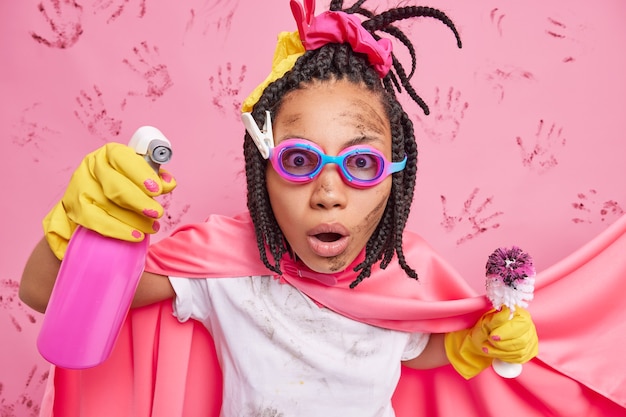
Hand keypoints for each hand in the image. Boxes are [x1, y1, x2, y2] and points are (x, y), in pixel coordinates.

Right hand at [43, 143, 175, 259]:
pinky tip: (136, 236)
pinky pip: (96, 221)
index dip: (141, 173)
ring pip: (107, 205)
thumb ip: (154, 178)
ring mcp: (80, 187)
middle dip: (139, 201)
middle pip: (115, 185)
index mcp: (109, 153)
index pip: (122, 158)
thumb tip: (168, 183)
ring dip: (134, 219)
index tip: (158, 189)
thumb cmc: (122, 185)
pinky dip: (118, 230)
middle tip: (157, 213)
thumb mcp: (138, 176)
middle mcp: (91, 167)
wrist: (91, 202)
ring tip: (152, 227)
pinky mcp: (75, 208)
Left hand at [444, 308, 537, 378]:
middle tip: (489, 341)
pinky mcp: (529, 352)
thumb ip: (497, 318)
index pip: (521, 324)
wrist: (482, 341)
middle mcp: (529, 327)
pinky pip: (519, 358)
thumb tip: (507, 310)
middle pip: (522, 340)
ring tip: (488, 346)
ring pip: (520, 351)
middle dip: (501, 344)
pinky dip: (504, 357)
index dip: (507, 332)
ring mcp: (530, 340)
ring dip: (500, 351)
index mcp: (520, 314)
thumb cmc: (485, 328)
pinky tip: (496, 352)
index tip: (493, 336)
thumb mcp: (486, 322)